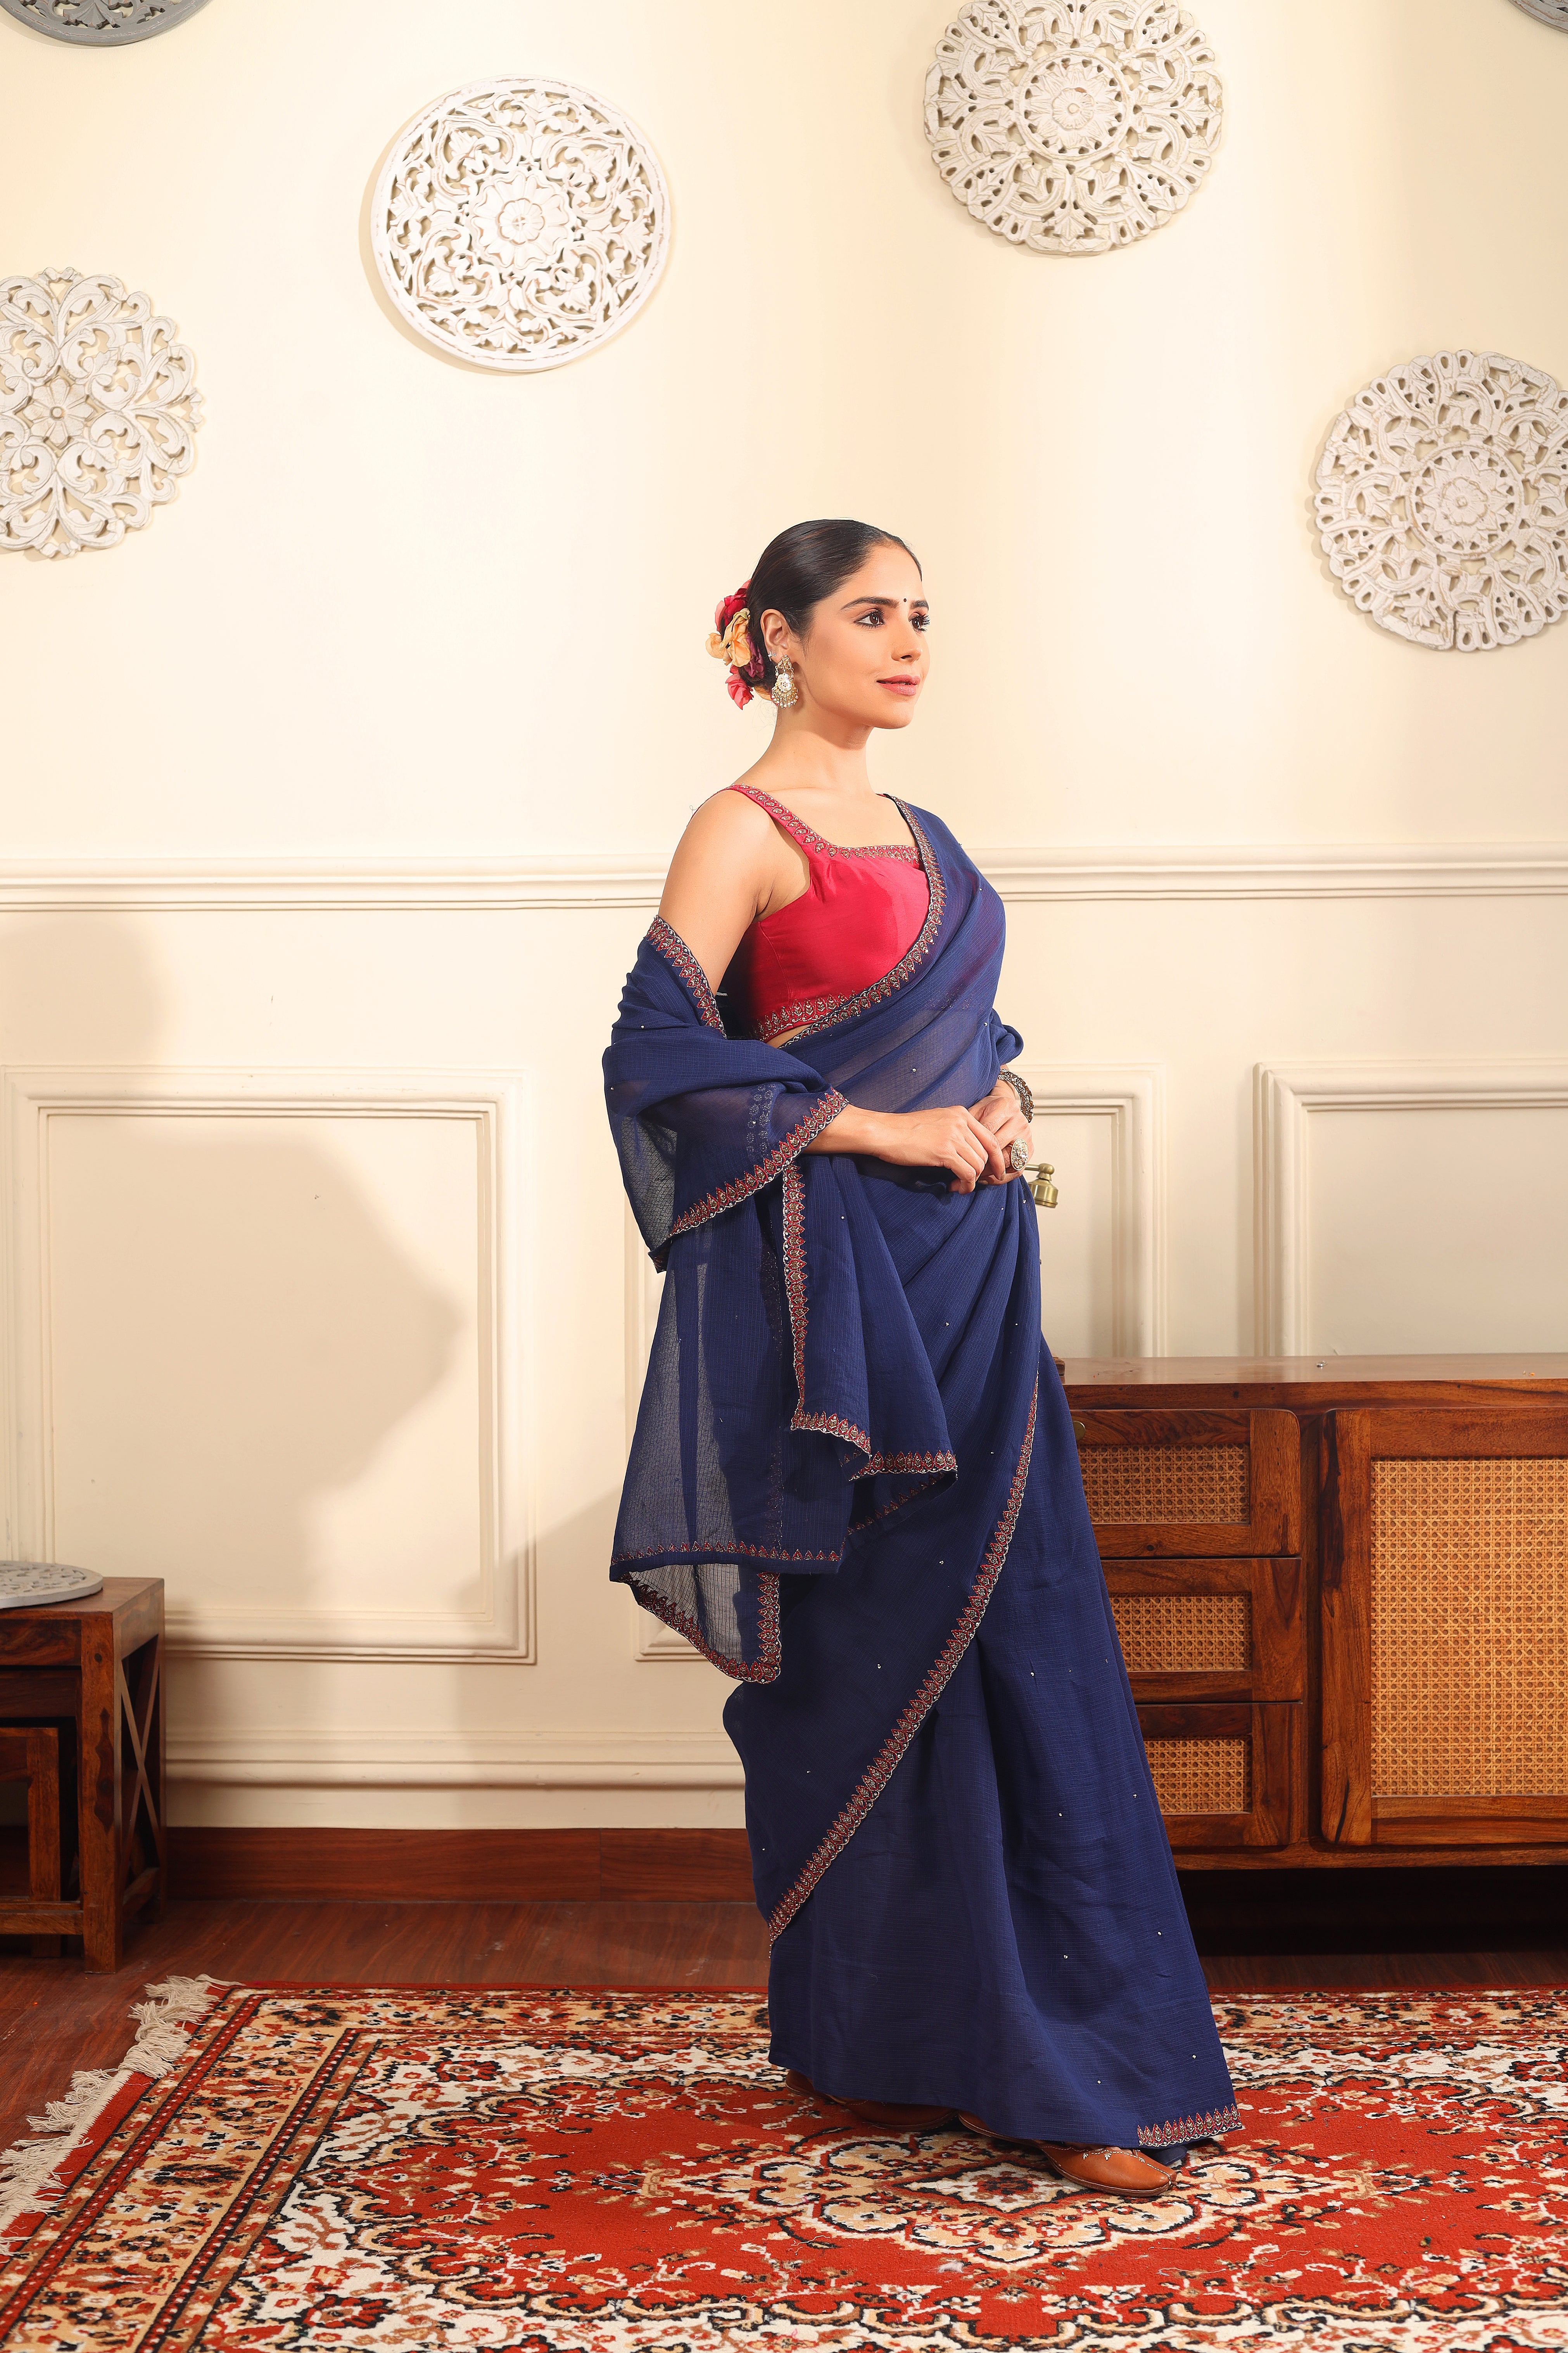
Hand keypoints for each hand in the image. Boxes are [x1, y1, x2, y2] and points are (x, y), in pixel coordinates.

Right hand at [805, 1100, 1010, 1190]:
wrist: (885, 1132)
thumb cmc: (905, 1130)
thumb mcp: (936, 1122)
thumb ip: (955, 1131)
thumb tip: (969, 1153)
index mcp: (961, 1113)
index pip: (990, 1137)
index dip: (996, 1158)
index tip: (995, 1171)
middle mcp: (961, 1121)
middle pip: (986, 1152)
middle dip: (982, 1172)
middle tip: (971, 1183)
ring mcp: (953, 1135)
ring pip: (978, 1164)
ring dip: (972, 1180)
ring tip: (961, 1186)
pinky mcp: (944, 1151)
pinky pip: (967, 1172)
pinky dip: (966, 1184)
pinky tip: (957, 1187)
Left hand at [969, 1079, 1032, 1182]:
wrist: (1005, 1107)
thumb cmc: (988, 1110)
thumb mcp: (975, 1110)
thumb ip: (968, 1124)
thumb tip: (955, 1144)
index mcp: (1005, 1107)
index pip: (987, 1132)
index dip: (972, 1146)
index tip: (959, 1157)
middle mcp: (1019, 1122)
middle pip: (998, 1148)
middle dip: (979, 1162)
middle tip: (964, 1170)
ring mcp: (1027, 1136)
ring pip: (1007, 1162)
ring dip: (989, 1173)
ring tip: (975, 1177)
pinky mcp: (1030, 1150)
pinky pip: (1016, 1170)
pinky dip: (1001, 1178)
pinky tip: (987, 1179)